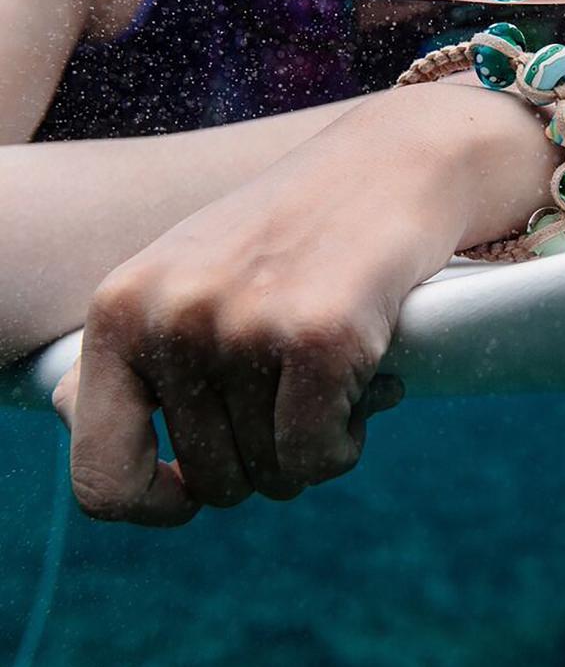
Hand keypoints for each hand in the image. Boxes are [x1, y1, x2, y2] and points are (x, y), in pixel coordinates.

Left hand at [53, 83, 541, 524]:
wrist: (391, 163)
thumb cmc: (293, 230)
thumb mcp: (189, 274)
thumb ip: (135, 348)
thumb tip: (71, 418)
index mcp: (121, 307)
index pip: (99, 475)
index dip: (152, 503)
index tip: (195, 490)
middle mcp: (172, 317)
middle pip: (212, 482)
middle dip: (265, 458)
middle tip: (300, 396)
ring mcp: (246, 325)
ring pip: (275, 475)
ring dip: (315, 444)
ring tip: (336, 376)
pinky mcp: (322, 335)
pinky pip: (322, 456)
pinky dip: (347, 442)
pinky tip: (369, 387)